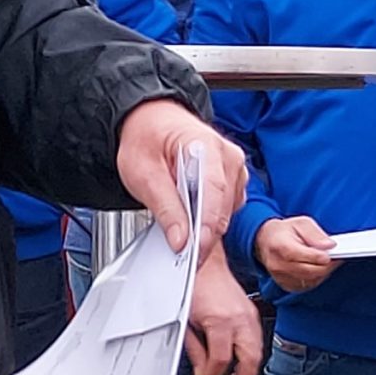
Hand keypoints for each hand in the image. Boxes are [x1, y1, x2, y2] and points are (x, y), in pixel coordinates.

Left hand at [116, 99, 246, 254]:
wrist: (152, 122)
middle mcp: (228, 157)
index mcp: (206, 146)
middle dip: (202, 234)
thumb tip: (181, 239)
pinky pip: (225, 210)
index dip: (205, 229)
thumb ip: (165, 207)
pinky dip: (207, 219)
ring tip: (177, 221)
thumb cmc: (147, 138)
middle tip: (178, 250)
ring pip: (226, 214)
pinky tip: (188, 213)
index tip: (194, 252)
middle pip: (223, 209)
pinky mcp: (231, 182)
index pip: (214, 194)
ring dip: (204, 226)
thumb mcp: (142, 173)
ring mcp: (233, 169)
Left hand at [185, 259, 264, 374]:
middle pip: (250, 358)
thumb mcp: (187, 321)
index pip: (221, 360)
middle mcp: (239, 319)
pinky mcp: (251, 312)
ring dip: (250, 368)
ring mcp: (249, 315)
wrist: (204, 263)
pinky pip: (257, 338)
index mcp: (220, 321)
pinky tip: (243, 360)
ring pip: (258, 350)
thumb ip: (196, 349)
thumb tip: (203, 369)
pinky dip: (252, 353)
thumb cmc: (193, 286)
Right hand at [253, 216, 337, 292]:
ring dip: (323, 272)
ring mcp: (281, 277)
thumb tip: (329, 245)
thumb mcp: (300, 223)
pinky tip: (318, 268)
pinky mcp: (286, 285)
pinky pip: (307, 285)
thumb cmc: (284, 232)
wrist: (266, 242)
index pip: (303, 256)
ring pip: (311, 280)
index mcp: (280, 246)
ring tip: (328, 261)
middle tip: (337, 257)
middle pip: (310, 271)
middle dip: (327, 265)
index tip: (332, 253)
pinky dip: (316, 278)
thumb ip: (315, 234)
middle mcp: (278, 264)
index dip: (320, 256)